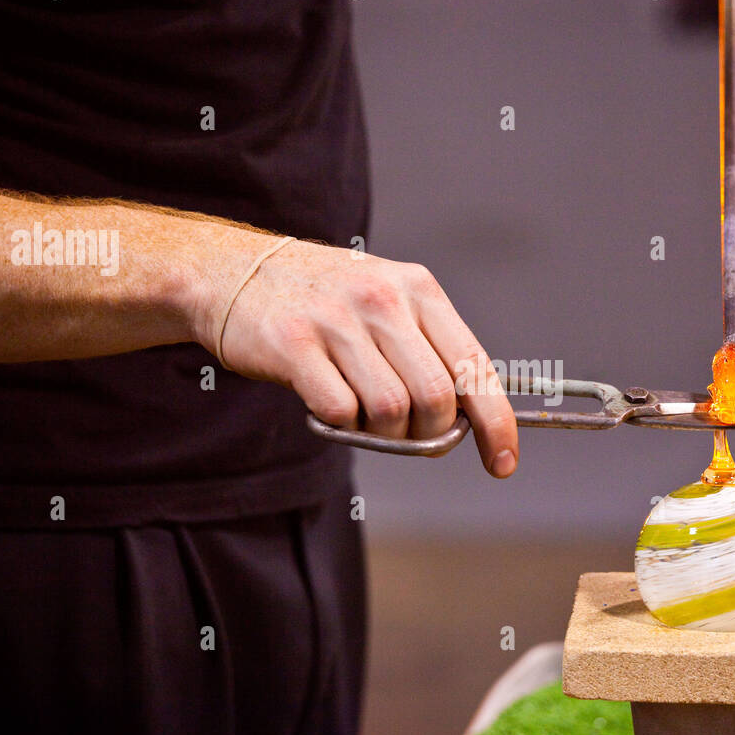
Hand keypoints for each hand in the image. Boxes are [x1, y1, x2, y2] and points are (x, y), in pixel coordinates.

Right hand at [196, 237, 518, 477]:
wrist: (231, 271)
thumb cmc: (321, 301)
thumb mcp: (386, 302)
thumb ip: (427, 351)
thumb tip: (468, 420)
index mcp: (418, 288)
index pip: (474, 365)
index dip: (495, 422)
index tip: (502, 462)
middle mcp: (383, 298)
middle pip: (436, 397)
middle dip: (428, 434)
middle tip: (405, 434)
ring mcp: (337, 319)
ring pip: (391, 410)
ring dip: (382, 433)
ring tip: (361, 413)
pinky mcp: (293, 343)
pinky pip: (340, 412)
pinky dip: (340, 424)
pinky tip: (326, 403)